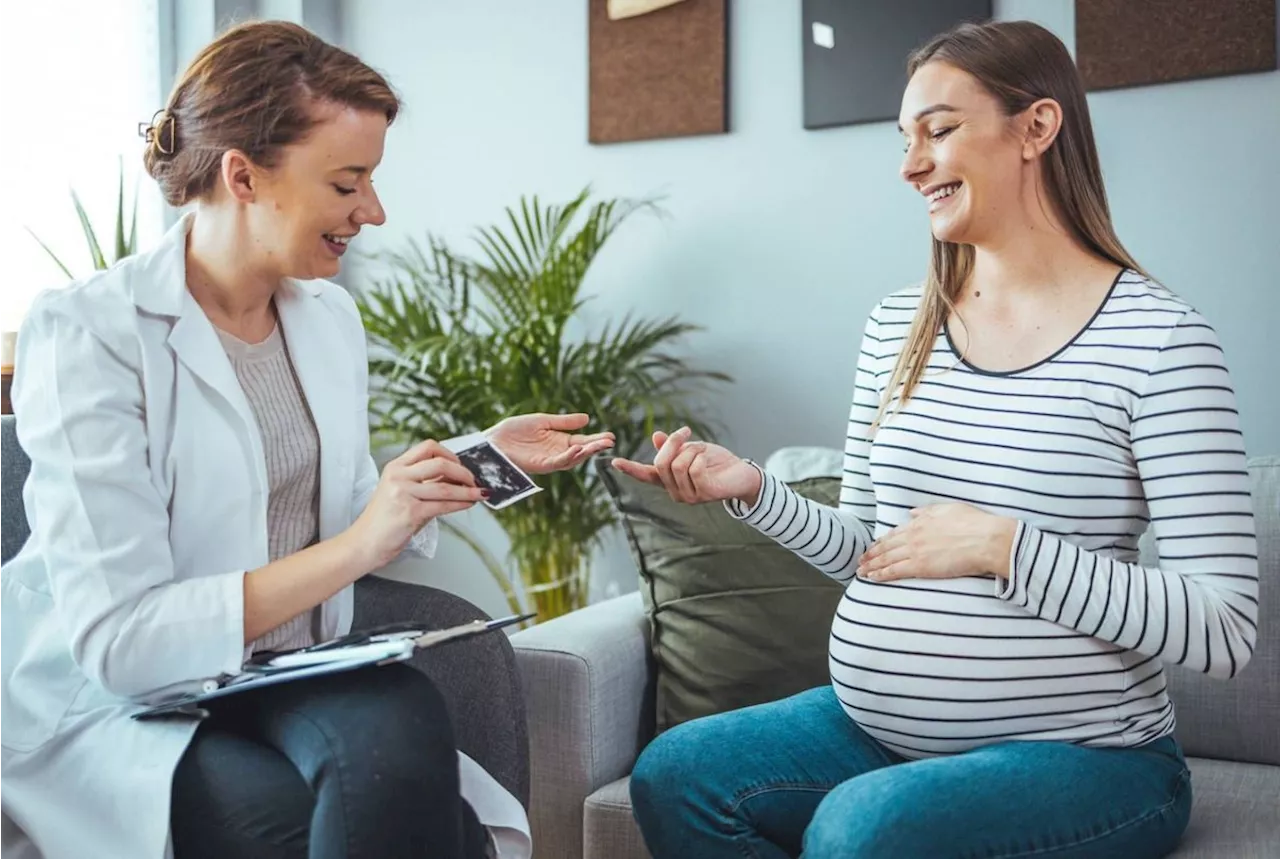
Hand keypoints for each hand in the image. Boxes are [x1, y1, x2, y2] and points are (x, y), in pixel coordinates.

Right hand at [347, 440, 486, 568]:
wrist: (364, 543)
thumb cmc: (383, 521)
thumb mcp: (400, 492)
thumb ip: (426, 483)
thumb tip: (457, 478)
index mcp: (396, 467)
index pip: (428, 447)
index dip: (449, 454)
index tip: (460, 464)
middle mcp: (398, 476)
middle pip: (440, 462)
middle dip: (463, 471)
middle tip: (473, 480)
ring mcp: (404, 493)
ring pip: (446, 486)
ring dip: (468, 490)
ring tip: (479, 493)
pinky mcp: (411, 512)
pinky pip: (444, 504)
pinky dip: (462, 503)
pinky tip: (469, 503)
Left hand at [485, 413, 615, 474]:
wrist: (492, 440)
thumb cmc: (513, 430)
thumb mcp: (543, 421)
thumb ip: (564, 422)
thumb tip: (587, 418)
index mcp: (558, 441)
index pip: (581, 441)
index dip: (595, 439)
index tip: (610, 436)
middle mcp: (556, 452)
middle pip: (580, 451)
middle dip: (595, 447)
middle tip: (610, 442)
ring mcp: (548, 460)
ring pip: (572, 459)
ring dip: (586, 452)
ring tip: (598, 445)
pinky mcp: (539, 465)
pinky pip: (557, 462)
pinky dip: (568, 456)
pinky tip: (577, 448)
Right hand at [610, 427, 760, 505]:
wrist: (743, 474)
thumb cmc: (717, 463)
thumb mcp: (692, 450)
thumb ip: (674, 447)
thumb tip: (656, 436)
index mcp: (670, 482)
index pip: (646, 476)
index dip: (630, 468)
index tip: (614, 461)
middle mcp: (676, 492)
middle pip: (661, 463)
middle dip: (672, 442)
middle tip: (686, 431)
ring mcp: (689, 496)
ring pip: (677, 464)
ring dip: (691, 448)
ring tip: (702, 449)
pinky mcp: (703, 493)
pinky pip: (692, 467)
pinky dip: (700, 455)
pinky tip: (708, 459)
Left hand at [857, 504, 1016, 581]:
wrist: (986, 539)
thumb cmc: (974, 523)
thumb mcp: (948, 509)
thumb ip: (928, 511)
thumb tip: (913, 513)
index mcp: (920, 522)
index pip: (895, 533)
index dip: (881, 541)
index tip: (873, 546)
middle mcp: (913, 536)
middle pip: (886, 547)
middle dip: (871, 554)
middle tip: (860, 561)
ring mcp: (915, 551)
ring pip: (886, 559)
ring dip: (871, 565)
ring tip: (861, 571)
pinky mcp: (921, 567)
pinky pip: (895, 571)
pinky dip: (881, 574)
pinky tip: (872, 578)